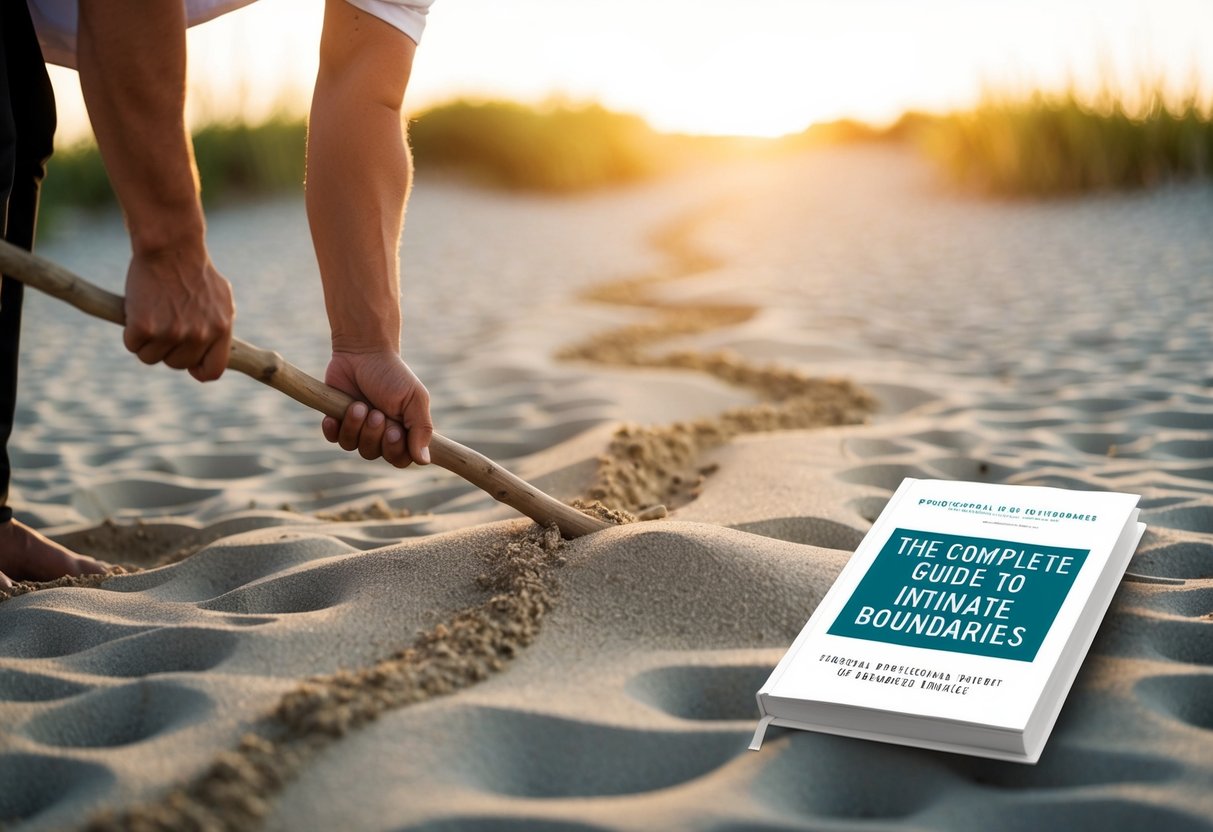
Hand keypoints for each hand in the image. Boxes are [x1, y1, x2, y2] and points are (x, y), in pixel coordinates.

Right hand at [122, 242, 234, 381]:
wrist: (171, 247)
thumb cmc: (195, 270)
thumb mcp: (220, 299)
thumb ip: (219, 325)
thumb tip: (215, 346)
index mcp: (221, 330)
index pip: (212, 371)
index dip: (197, 369)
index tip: (187, 361)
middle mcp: (199, 335)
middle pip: (176, 364)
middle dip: (167, 348)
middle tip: (163, 324)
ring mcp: (173, 333)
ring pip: (151, 357)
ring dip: (146, 341)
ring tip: (150, 315)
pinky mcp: (145, 327)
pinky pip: (133, 345)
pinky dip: (130, 332)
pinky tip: (137, 311)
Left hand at [321, 351, 432, 466]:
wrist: (363, 351)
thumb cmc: (392, 374)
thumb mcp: (415, 399)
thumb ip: (422, 429)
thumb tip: (424, 461)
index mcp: (403, 430)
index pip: (400, 459)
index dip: (395, 450)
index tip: (395, 430)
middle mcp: (380, 433)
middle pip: (375, 455)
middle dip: (374, 435)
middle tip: (377, 413)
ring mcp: (357, 428)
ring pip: (352, 447)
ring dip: (355, 427)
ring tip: (358, 406)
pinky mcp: (337, 420)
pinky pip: (333, 438)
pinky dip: (334, 429)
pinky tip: (336, 415)